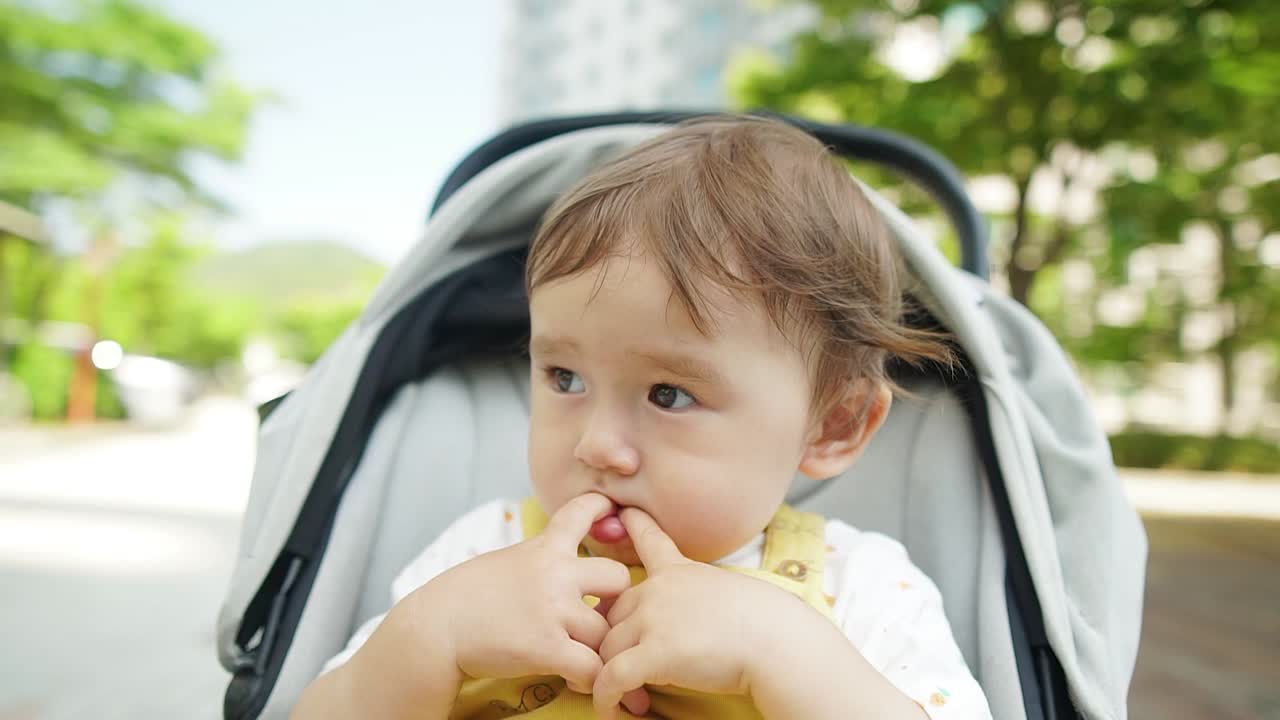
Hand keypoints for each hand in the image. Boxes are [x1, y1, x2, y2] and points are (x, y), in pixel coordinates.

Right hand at [413, 493, 630, 693]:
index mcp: (542, 548)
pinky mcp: (547, 648)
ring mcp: (553, 610)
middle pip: (618, 577)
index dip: (602, 508)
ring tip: (590, 660)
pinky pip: (592, 667)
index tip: (613, 510)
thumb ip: (535, 561)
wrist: (434, 627)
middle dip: (617, 599)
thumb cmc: (461, 598)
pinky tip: (578, 681)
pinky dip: (591, 679)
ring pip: (607, 630)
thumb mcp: (503, 562)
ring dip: (601, 648)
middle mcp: (555, 574)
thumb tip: (553, 562)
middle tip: (605, 619)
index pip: (581, 512)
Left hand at [592, 508, 814, 718]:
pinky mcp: (653, 653)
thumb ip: (702, 597)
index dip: (632, 524)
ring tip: (631, 698)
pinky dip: (606, 698)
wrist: (778, 641)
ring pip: (607, 647)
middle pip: (612, 612)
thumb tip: (698, 620)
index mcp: (679, 571)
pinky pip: (611, 678)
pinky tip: (614, 711)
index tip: (621, 511)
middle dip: (613, 643)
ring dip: (610, 675)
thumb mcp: (731, 592)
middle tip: (625, 672)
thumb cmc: (767, 623)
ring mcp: (653, 618)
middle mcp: (659, 588)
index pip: (650, 539)